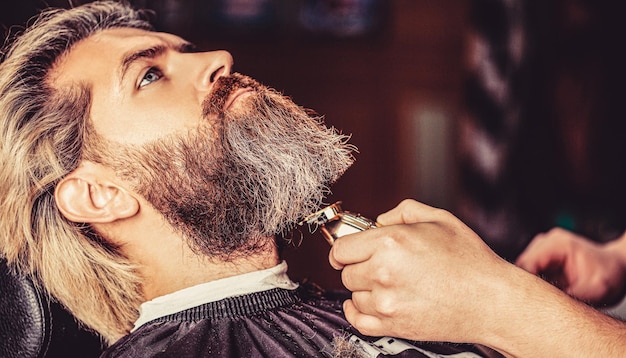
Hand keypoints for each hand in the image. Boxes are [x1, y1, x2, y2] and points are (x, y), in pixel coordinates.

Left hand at [328, 199, 511, 344]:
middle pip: (346, 272)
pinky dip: (356, 313)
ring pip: (353, 296)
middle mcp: (383, 272)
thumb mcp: (439, 219)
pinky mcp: (394, 326)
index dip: (344, 248)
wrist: (492, 300)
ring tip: (389, 283)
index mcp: (390, 242)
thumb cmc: (471, 261)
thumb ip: (403, 211)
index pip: (341, 248)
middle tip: (378, 265)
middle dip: (358, 266)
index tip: (347, 251)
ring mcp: (387, 302)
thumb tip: (379, 220)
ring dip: (364, 289)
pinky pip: (358, 321)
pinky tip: (363, 304)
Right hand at [516, 228, 625, 305]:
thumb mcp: (596, 290)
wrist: (616, 267)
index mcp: (557, 244)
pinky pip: (529, 272)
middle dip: (525, 286)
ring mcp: (542, 248)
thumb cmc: (609, 275)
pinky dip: (533, 285)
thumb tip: (548, 308)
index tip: (527, 304)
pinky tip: (543, 296)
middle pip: (520, 266)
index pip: (526, 264)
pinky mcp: (542, 257)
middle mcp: (545, 242)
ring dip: (529, 286)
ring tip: (542, 301)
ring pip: (521, 270)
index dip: (524, 285)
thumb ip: (571, 297)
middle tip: (533, 307)